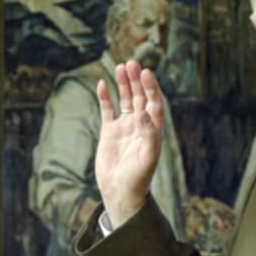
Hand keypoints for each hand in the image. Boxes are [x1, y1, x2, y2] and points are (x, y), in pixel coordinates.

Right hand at [95, 60, 164, 227]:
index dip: (151, 88)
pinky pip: (107, 110)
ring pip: (125, 100)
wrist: (120, 191)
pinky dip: (105, 97)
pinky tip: (101, 84)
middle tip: (132, 63)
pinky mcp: (109, 132)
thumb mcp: (147, 158)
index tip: (146, 72)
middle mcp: (140, 126)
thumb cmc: (138, 178)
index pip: (154, 103)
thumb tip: (144, 114)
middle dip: (137, 81)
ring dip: (123, 84)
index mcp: (153, 130)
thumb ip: (148, 135)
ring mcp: (125, 127)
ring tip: (120, 66)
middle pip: (140, 97)